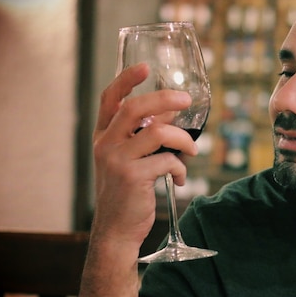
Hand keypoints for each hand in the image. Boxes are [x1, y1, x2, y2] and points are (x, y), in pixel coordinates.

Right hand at [92, 62, 197, 246]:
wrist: (116, 230)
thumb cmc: (127, 193)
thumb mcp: (130, 160)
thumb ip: (145, 136)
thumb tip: (173, 112)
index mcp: (103, 136)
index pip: (109, 99)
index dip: (126, 79)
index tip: (146, 66)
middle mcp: (106, 144)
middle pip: (134, 108)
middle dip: (165, 99)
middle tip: (186, 100)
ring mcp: (117, 160)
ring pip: (158, 132)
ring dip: (183, 139)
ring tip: (191, 151)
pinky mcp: (132, 177)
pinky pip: (167, 161)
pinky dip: (181, 168)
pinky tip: (181, 179)